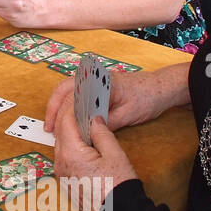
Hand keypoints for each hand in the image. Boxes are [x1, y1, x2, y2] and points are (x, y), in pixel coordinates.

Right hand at [44, 66, 189, 133]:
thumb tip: (86, 133)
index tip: (56, 127)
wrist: (161, 88)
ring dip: (58, 106)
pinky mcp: (96, 87)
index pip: (73, 94)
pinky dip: (68, 106)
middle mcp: (94, 78)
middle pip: (63, 88)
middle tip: (49, 128)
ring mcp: (94, 81)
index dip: (61, 111)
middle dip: (53, 107)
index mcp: (100, 82)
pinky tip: (67, 120)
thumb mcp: (128, 114)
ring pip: (67, 90)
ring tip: (54, 125)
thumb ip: (107, 123)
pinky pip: (76, 93)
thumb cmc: (147, 98)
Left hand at [53, 105, 138, 210]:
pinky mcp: (65, 180)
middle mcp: (60, 162)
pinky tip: (83, 142)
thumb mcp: (115, 154)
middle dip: (70, 117)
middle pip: (60, 132)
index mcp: (70, 152)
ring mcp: (61, 173)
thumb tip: (93, 119)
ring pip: (61, 144)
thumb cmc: (119, 187)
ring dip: (70, 132)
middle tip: (84, 107)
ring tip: (85, 122)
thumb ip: (102, 133)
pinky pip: (64, 156)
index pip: (66, 121)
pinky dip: (70, 145)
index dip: (74, 107)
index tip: (82, 98)